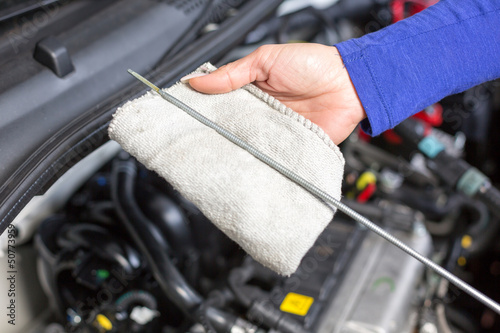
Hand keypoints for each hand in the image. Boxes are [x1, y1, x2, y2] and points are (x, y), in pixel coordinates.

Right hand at [183, 43, 365, 144]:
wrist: (349, 84)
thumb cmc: (313, 65)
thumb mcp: (266, 60)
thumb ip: (233, 73)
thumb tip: (197, 81)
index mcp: (251, 92)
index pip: (221, 105)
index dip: (205, 112)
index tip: (188, 120)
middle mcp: (261, 114)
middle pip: (233, 129)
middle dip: (220, 136)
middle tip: (203, 143)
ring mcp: (276, 131)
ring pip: (251, 145)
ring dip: (241, 150)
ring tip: (223, 157)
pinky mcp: (291, 147)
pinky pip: (274, 157)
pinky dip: (265, 161)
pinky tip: (252, 164)